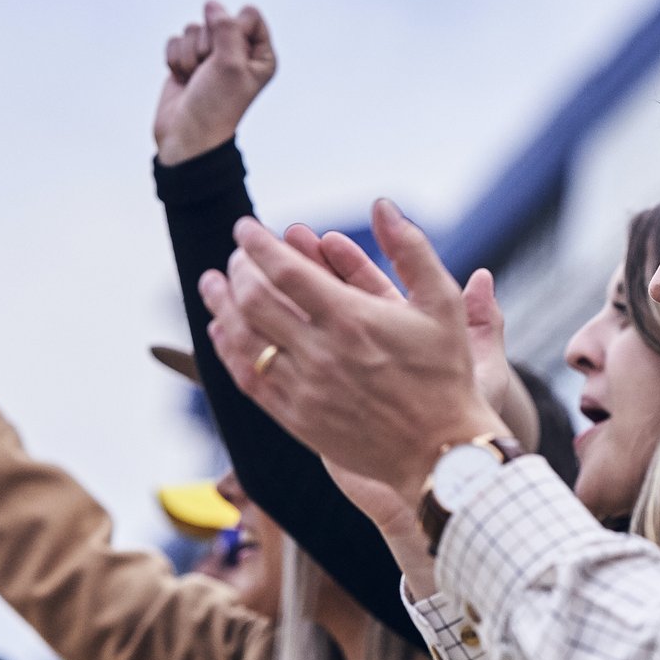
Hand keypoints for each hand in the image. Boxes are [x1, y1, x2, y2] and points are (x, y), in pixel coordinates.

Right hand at [154, 0, 276, 165]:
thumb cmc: (216, 105)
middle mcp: (238, 54)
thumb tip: (213, 4)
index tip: (231, 57)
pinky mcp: (188, 60)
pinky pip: (176, 40)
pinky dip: (176, 60)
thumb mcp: (230, 64)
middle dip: (207, 44)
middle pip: (217, 19)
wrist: (187, 133)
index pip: (249, 15)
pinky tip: (183, 79)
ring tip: (197, 78)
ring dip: (190, 55)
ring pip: (193, 28)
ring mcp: (212, 57)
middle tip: (210, 72)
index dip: (234, 29)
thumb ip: (226, 28)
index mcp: (261, 56)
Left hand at [199, 202, 506, 503]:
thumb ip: (412, 250)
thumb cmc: (447, 376)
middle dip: (237, 268)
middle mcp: (321, 353)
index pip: (283, 269)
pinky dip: (229, 350)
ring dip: (220, 305)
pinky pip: (248, 379)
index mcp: (352, 319)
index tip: (245, 228)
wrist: (441, 453)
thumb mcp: (443, 305)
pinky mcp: (297, 419)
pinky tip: (223, 331)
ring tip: (212, 284)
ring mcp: (305, 389)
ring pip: (243, 338)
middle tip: (237, 255)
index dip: (256, 243)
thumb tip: (383, 206)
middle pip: (253, 299)